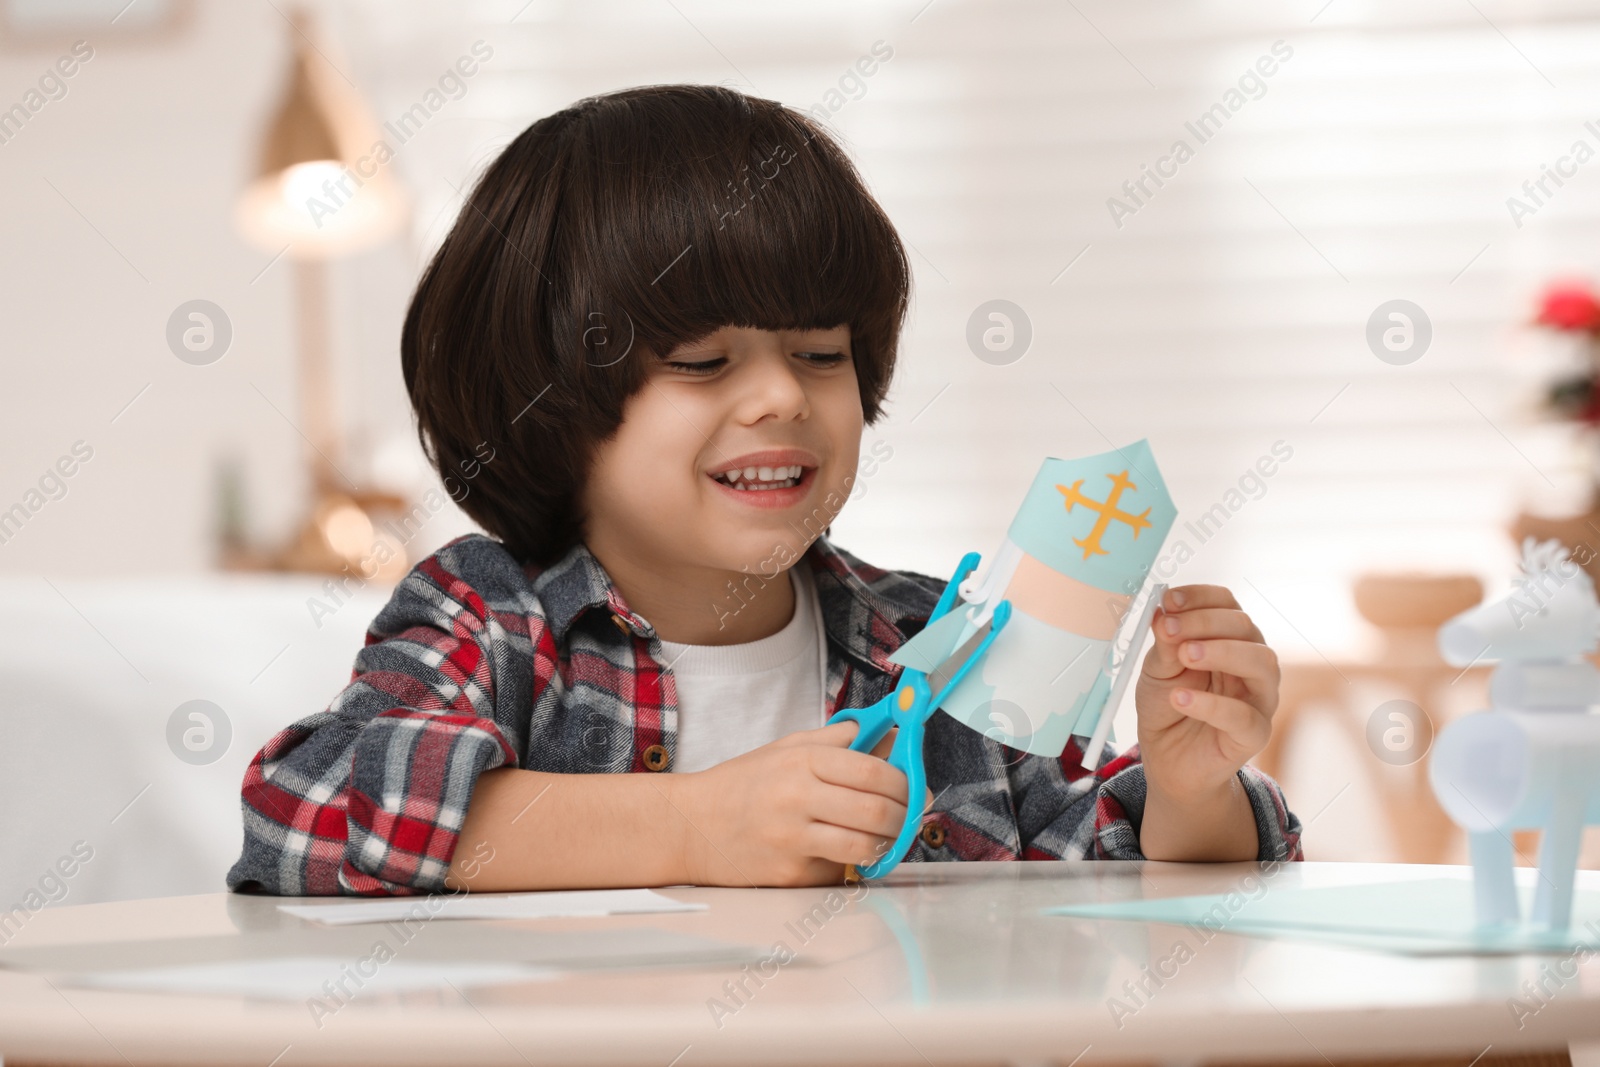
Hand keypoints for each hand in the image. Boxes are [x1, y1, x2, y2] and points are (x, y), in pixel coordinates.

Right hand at [669, 721, 909, 886]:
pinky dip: (850, 864)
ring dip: (887, 844)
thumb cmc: (741, 785)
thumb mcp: (785, 748)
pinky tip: (841, 853)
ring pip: (865, 846)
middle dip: (906, 816)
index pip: (872, 770)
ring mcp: (792, 840)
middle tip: (910, 815)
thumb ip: (837, 740)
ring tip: (886, 836)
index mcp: (801, 762)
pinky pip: (838, 871)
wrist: (691, 827)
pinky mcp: (789, 875)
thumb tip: (888, 734)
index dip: (904, 781)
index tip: (914, 787)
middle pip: (877, 811)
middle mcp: (797, 798)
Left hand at [1133, 584, 1278, 802]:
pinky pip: (1245, 716)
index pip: (1227, 604)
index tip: (1168, 600)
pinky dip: (1212, 705)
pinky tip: (1181, 698)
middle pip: (1245, 627)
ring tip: (1184, 656)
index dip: (1200, 597)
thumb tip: (1163, 612)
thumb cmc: (1167, 707)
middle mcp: (1252, 662)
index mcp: (1229, 639)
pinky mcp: (1254, 734)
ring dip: (1222, 652)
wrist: (1167, 760)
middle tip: (1169, 630)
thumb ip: (1164, 644)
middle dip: (1204, 623)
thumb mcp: (1156, 670)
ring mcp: (1259, 697)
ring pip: (1262, 663)